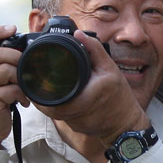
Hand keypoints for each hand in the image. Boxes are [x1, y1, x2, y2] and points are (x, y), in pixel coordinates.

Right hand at [0, 25, 30, 147]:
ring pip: (7, 70)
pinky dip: (23, 95)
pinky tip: (25, 102)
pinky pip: (13, 90)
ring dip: (22, 78)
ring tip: (25, 88)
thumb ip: (1, 67)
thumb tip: (23, 52)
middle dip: (17, 57)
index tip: (13, 28)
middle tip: (26, 66)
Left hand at [34, 30, 149, 146]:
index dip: (43, 97)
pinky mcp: (79, 128)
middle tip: (34, 87)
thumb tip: (79, 33)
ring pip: (56, 115)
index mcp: (91, 94)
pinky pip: (64, 118)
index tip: (35, 86)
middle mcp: (84, 110)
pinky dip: (60, 110)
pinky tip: (61, 102)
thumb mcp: (111, 68)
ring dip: (49, 105)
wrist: (127, 123)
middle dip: (42, 100)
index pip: (59, 100)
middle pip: (53, 109)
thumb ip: (95, 49)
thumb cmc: (121, 96)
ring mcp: (80, 123)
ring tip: (44, 93)